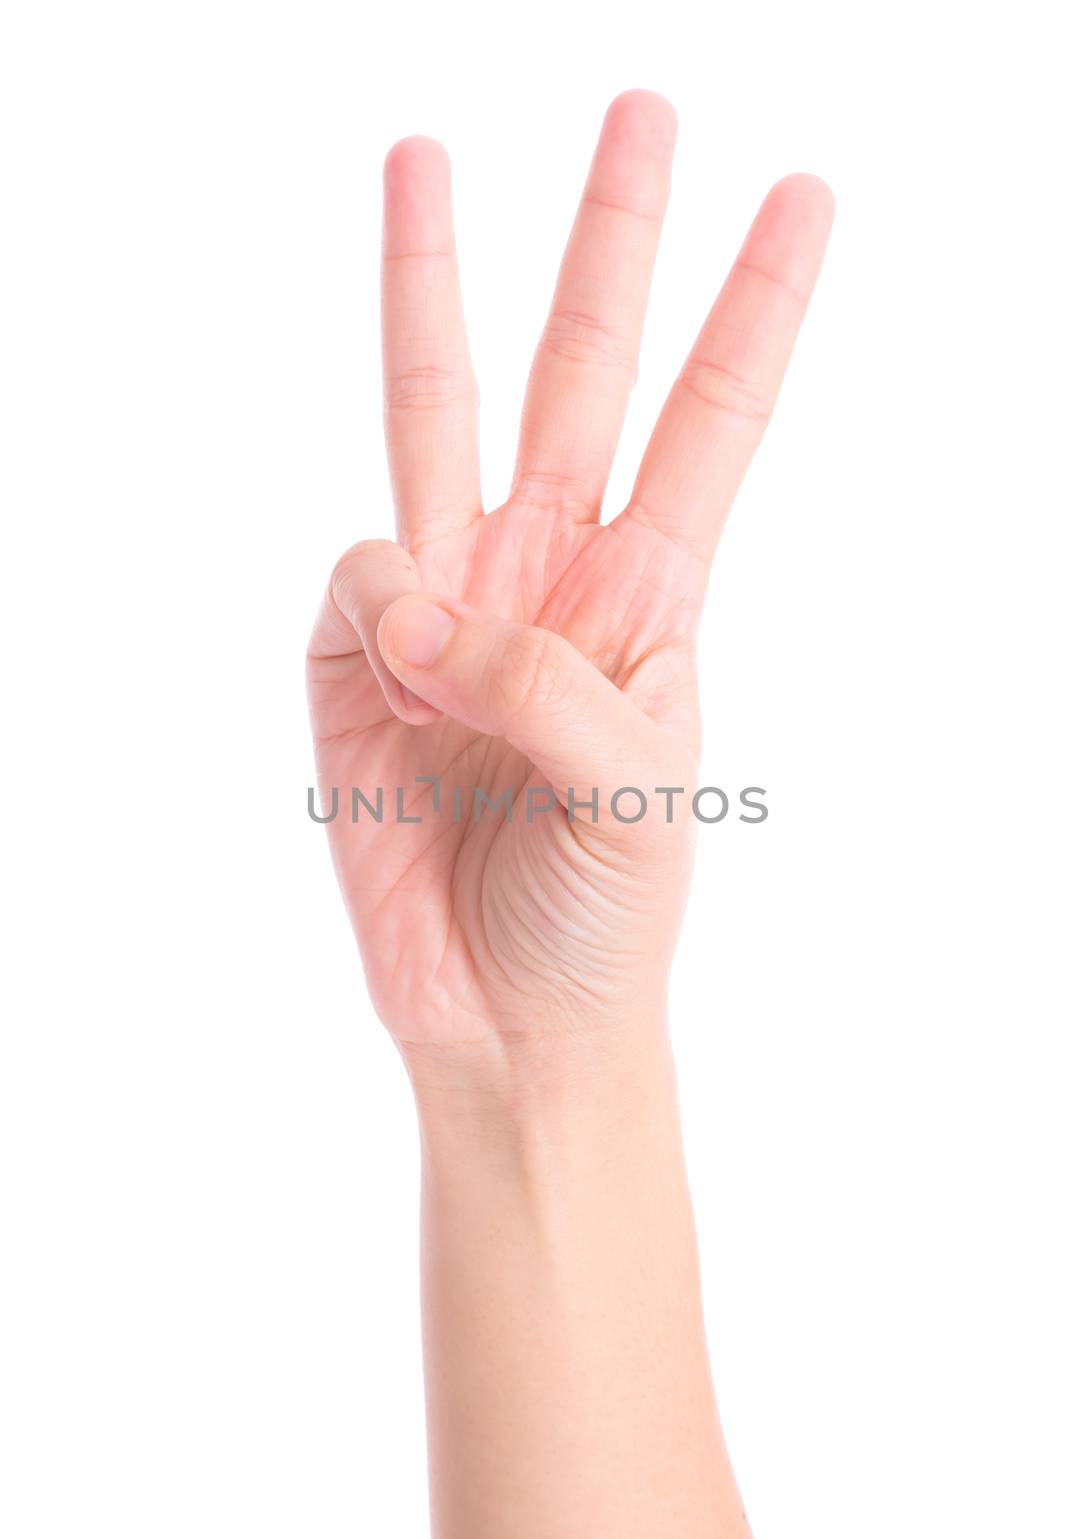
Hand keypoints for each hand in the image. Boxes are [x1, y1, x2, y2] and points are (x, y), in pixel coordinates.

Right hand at [307, 91, 832, 1065]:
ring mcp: (446, 607)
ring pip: (431, 414)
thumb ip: (541, 679)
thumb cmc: (605, 914)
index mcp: (648, 596)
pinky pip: (354, 579)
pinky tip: (398, 670)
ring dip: (427, 282)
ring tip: (417, 161)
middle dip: (611, 244)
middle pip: (578, 372)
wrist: (511, 1021)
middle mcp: (547, 573)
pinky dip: (377, 609)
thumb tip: (414, 596)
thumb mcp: (637, 790)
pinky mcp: (353, 659)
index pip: (710, 422)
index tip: (805, 197)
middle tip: (646, 108)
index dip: (754, 312)